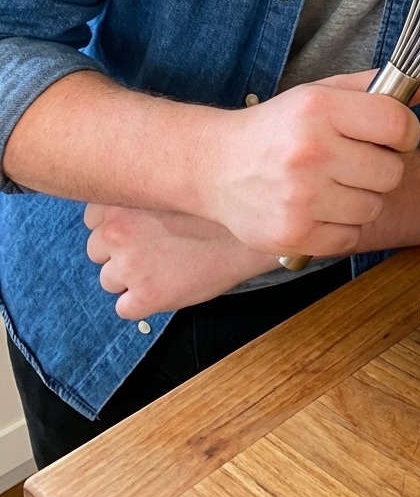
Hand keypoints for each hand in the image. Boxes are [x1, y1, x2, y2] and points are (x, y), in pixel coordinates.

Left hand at [84, 205, 276, 318]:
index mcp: (120, 200)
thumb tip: (121, 203)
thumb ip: (141, 194)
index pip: (93, 218)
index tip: (139, 225)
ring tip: (165, 267)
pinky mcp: (146, 297)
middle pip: (97, 250)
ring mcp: (129, 266)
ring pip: (109, 280)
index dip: (117, 223)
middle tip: (154, 248)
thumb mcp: (170, 188)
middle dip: (120, 252)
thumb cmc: (215, 208)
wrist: (249, 235)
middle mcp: (117, 231)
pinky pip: (126, 308)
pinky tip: (169, 286)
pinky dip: (143, 302)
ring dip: (130, 278)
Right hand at [201, 69, 419, 258]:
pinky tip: (318, 208)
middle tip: (353, 161)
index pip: (398, 124)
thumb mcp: (320, 95)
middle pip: (391, 171)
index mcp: (318, 109)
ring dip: (361, 198)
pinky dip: (342, 226)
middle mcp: (310, 152)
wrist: (216, 166)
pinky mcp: (293, 235)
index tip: (390, 136)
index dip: (404, 132)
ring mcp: (300, 198)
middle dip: (380, 167)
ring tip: (332, 184)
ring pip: (374, 207)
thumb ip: (375, 88)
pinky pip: (351, 237)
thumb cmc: (277, 128)